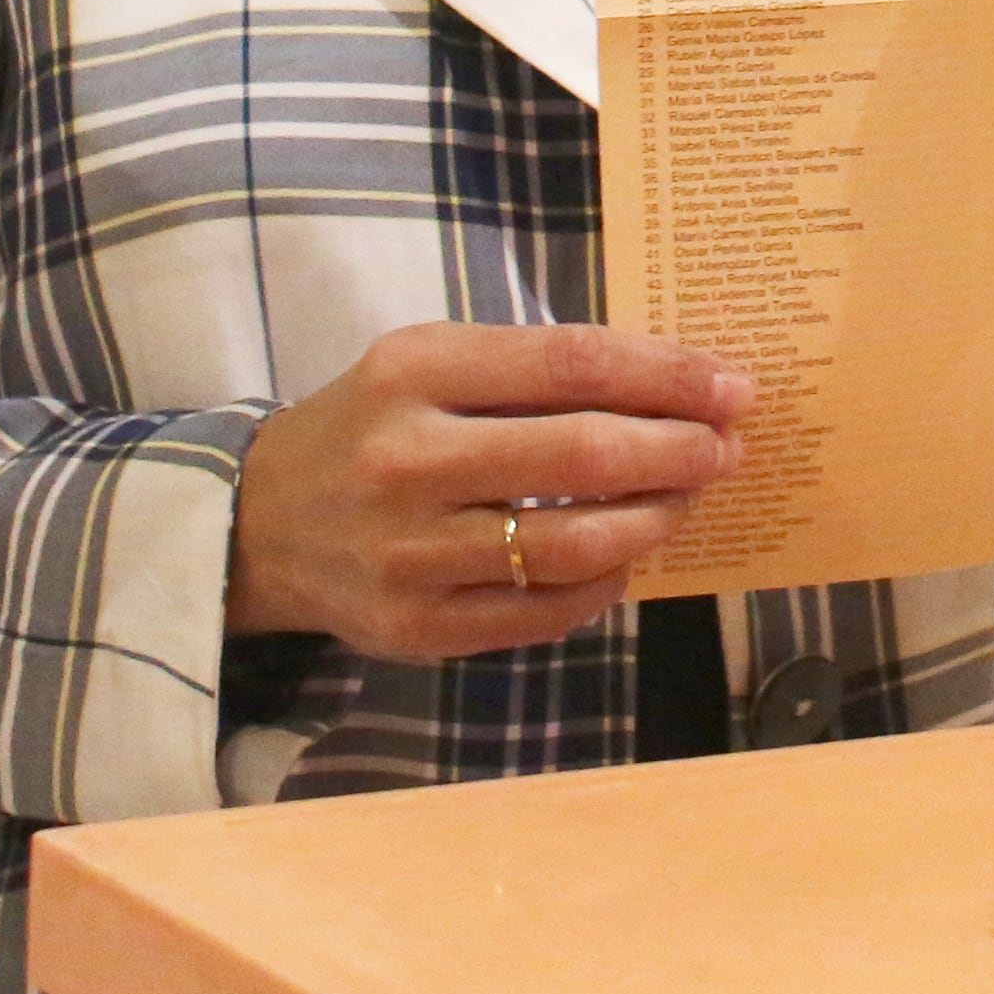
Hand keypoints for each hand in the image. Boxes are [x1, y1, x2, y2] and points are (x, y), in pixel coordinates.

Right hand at [224, 323, 746, 660]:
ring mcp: (409, 555)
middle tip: (727, 447)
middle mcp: (406, 461)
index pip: (571, 365)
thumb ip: (534, 370)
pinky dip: (607, 583)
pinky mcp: (418, 629)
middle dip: (680, 451)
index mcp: (413, 372)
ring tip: (687, 500)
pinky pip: (547, 612)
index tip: (733, 386)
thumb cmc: (371, 427)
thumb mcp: (430, 365)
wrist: (260, 523)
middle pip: (584, 456)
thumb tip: (675, 385)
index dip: (667, 376)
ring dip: (656, 521)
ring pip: (575, 545)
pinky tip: (627, 556)